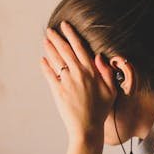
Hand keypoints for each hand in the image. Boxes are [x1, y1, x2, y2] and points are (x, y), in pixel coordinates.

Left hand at [40, 21, 116, 143]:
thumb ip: (107, 72)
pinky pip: (49, 75)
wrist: (87, 128)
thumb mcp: (111, 91)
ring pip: (56, 60)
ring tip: (45, 40)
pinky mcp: (57, 91)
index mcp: (91, 72)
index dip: (71, 35)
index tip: (65, 26)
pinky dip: (45, 66)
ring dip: (49, 48)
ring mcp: (66, 82)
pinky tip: (42, 59)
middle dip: (56, 38)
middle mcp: (78, 74)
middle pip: (65, 51)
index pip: (79, 48)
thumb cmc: (101, 110)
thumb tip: (100, 57)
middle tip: (50, 30)